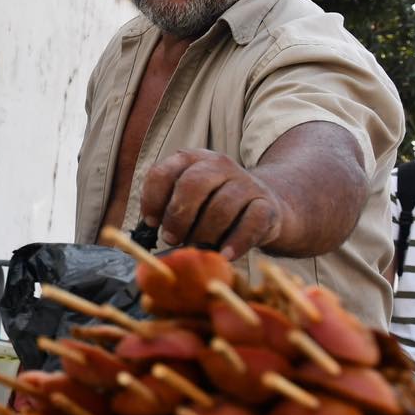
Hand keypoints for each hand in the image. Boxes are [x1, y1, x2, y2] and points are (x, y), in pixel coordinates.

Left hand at [140, 149, 287, 259]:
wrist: (264, 208)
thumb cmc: (213, 207)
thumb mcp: (188, 199)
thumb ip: (168, 208)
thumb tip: (147, 231)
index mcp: (192, 160)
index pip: (164, 172)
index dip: (153, 199)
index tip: (151, 222)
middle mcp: (219, 165)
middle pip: (193, 184)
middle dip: (178, 216)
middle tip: (172, 239)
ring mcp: (246, 183)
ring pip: (221, 207)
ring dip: (204, 233)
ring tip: (198, 248)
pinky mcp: (267, 205)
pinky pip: (250, 224)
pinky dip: (235, 242)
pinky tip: (224, 254)